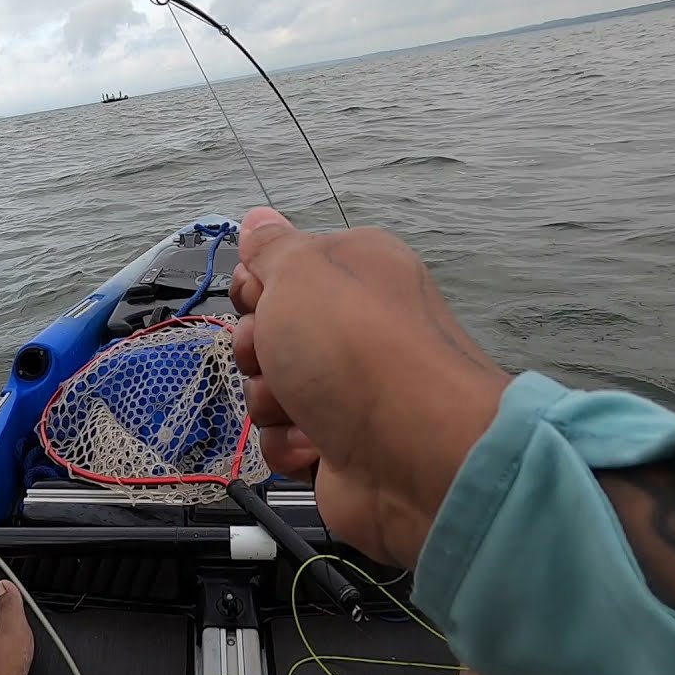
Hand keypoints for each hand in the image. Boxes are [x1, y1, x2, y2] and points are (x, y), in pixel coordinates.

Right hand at [229, 207, 510, 568]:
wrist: (418, 454)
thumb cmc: (359, 348)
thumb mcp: (301, 272)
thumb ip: (272, 246)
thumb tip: (258, 220)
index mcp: (355, 270)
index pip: (278, 269)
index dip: (255, 285)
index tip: (257, 296)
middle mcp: (355, 327)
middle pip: (266, 332)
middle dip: (258, 348)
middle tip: (277, 354)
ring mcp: (348, 388)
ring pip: (267, 388)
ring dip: (271, 401)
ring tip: (305, 406)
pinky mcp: (339, 443)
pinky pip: (283, 439)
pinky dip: (292, 445)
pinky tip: (317, 444)